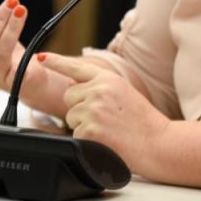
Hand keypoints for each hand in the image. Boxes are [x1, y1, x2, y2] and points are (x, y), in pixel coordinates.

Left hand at [44, 53, 169, 172]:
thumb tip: (73, 84)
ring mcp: (93, 110)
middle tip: (102, 118)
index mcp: (109, 79)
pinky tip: (105, 141)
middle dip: (78, 107)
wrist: (158, 143)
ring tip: (107, 130)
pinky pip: (75, 135)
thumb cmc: (143, 122)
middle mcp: (99, 90)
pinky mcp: (89, 130)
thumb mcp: (125, 93)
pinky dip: (86, 141)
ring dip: (83, 125)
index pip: (77, 67)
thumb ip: (100, 86)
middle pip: (68, 96)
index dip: (56, 61)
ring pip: (70, 117)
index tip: (42, 57)